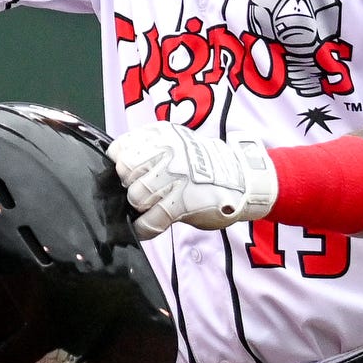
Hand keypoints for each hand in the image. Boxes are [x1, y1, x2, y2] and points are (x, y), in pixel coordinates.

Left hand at [108, 122, 278, 239]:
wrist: (244, 180)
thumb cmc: (203, 167)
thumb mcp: (176, 145)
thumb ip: (148, 152)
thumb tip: (118, 170)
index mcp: (161, 135)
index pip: (119, 149)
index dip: (119, 166)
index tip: (129, 175)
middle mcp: (168, 151)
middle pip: (125, 172)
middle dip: (130, 186)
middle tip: (144, 192)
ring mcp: (177, 176)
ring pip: (136, 196)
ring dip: (141, 207)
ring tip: (152, 207)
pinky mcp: (184, 201)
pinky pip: (151, 219)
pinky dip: (145, 228)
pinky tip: (147, 227)